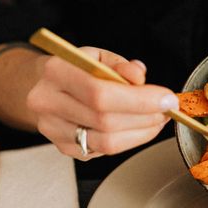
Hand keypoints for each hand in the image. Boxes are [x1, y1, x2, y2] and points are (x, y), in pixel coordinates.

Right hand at [26, 47, 178, 159]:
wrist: (41, 86)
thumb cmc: (74, 69)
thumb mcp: (96, 56)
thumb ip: (120, 65)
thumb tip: (139, 78)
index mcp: (56, 72)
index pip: (100, 93)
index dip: (139, 100)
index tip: (166, 98)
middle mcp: (48, 103)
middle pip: (105, 121)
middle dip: (145, 117)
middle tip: (166, 109)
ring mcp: (53, 129)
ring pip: (106, 142)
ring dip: (141, 133)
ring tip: (156, 119)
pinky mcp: (63, 147)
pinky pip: (103, 151)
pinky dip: (128, 141)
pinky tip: (138, 128)